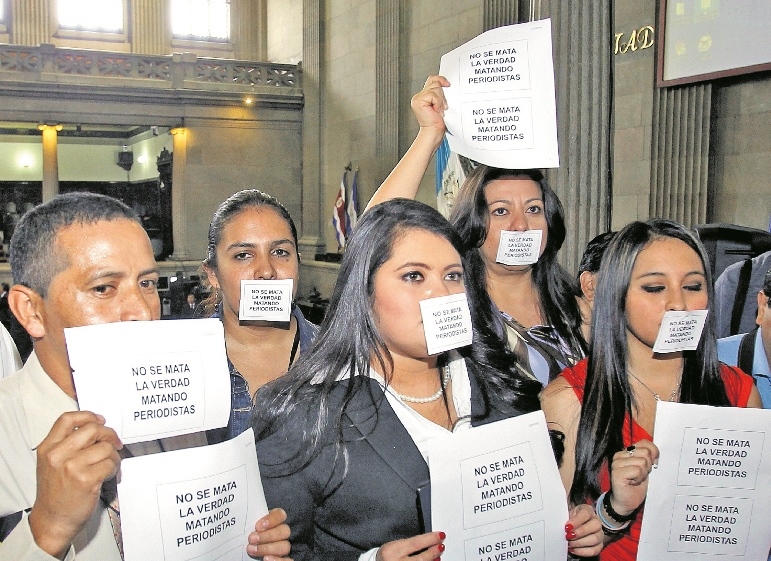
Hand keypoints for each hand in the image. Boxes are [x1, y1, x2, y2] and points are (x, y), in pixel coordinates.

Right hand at [28, 411, 121, 558]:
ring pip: (106, 447)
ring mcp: (72, 467)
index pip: (68, 419)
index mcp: (48, 448)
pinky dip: (114, 469)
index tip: (100, 420)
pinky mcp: (86, 479)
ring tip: (108, 466)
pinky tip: (106, 475)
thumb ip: (67, 444)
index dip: (88, 416)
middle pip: (93, 429)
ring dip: (113, 456)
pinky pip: (111, 464)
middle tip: (114, 443)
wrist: (53, 520)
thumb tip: (97, 428)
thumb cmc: (56, 493)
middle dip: (109, 435)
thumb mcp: (51, 463)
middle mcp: (58, 455)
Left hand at [246, 508, 291, 559]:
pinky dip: (279, 559)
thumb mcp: (246, 528)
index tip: (258, 526)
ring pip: (285, 546)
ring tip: (252, 550)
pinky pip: (288, 560)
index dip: (272, 519)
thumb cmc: (244, 537)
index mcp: (274, 521)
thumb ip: (248, 524)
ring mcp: (283, 546)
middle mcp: (281, 532)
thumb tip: (240, 522)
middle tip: (251, 539)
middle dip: (267, 535)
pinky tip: (266, 559)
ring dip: (268, 548)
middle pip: (284, 531)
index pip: (280, 515)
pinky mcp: (283, 558)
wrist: (241, 553)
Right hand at [376, 531, 445, 560]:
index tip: (440, 535)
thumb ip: (409, 543)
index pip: (415, 543)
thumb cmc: (386, 555)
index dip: (430, 539)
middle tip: (441, 546)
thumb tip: (429, 540)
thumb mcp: (394, 545)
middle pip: (420, 558)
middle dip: (433, 552)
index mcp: (391, 551)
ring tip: (438, 556)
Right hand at [411, 75, 449, 139]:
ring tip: (438, 109)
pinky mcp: (418, 101)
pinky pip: (433, 95)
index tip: (448, 84)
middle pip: (435, 83)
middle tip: (441, 106)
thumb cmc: (438, 122)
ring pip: (435, 88)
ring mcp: (418, 98)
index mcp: (424, 96)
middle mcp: (419, 96)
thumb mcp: (441, 104)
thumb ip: (440, 94)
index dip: (440, 79)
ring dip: (440, 100)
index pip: (432, 80)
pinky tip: (436, 110)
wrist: (434, 132)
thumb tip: (446, 85)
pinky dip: (437, 103)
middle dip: (441, 95)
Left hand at [565, 504, 602, 556]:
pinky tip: (573, 549)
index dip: (576, 521)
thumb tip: (563, 524)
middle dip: (580, 532)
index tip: (567, 527)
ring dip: (580, 543)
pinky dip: (582, 551)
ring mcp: (600, 534)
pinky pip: (594, 550)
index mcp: (588, 510)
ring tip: (569, 543)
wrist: (574, 527)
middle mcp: (596, 521)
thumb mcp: (567, 514)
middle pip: (595, 526)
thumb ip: (566, 518)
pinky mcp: (599, 545)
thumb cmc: (570, 519)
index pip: (586, 514)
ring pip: (595, 539)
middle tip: (568, 536)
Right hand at [608, 439, 658, 516]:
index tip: (652, 464)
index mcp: (627, 451)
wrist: (626, 502)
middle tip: (641, 475)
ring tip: (636, 479)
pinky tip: (633, 483)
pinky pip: (637, 470)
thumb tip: (655, 453)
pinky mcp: (617, 473)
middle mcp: (620, 454)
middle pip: (645, 452)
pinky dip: (639, 478)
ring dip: (643, 474)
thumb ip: (649, 456)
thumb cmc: (637, 485)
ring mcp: (616, 463)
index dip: (653, 453)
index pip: (645, 443)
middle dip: (648, 466)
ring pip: (642, 462)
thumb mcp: (645, 468)